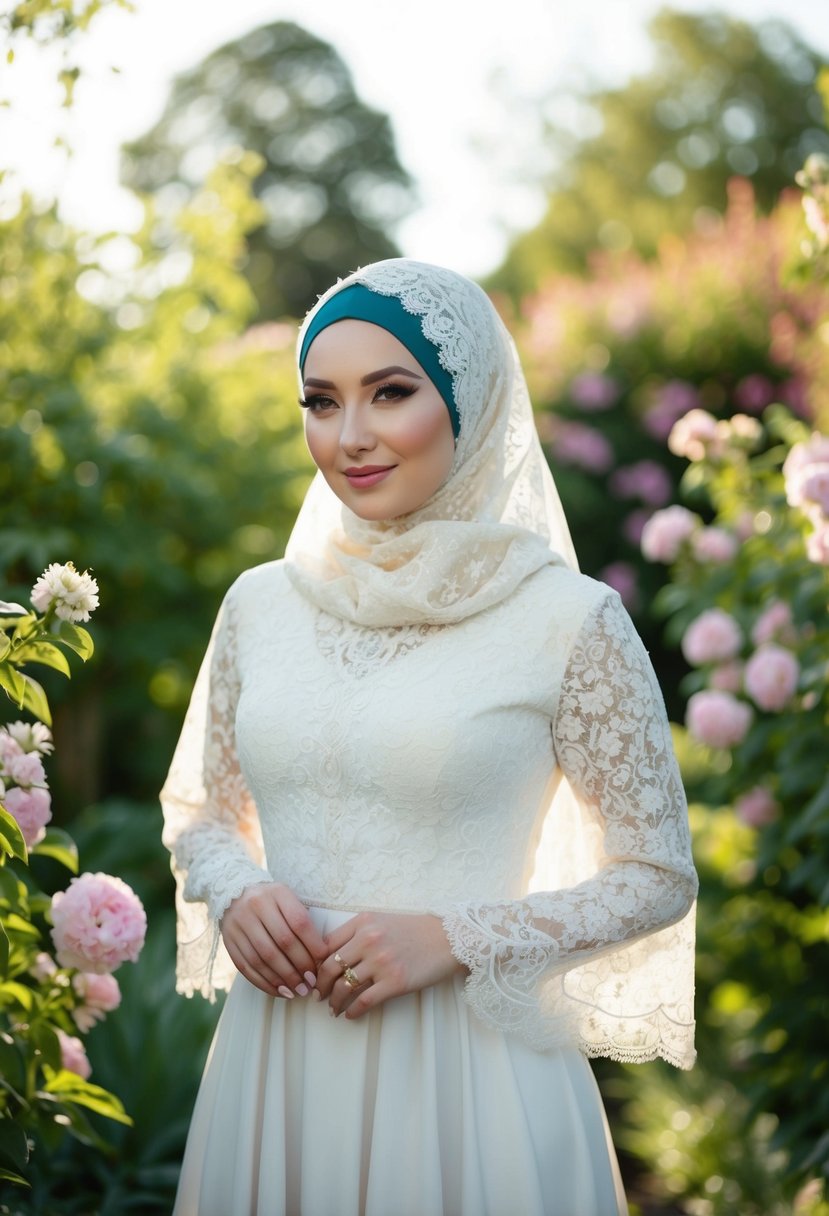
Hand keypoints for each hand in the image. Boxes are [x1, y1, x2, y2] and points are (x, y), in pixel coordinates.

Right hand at [220, 882, 327, 998]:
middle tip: (311, 982)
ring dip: (283, 979)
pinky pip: (246, 967)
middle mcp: (256, 906)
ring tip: (297, 991)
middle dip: (300, 966)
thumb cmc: (271, 900)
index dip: (312, 945)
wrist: (234, 892)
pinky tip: (279, 990)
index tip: (322, 961)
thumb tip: (320, 956)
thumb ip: (301, 920)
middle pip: (282, 942)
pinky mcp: (228, 940)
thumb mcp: (287, 899)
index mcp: (277, 893)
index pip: (299, 922)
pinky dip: (264, 982)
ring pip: (264, 958)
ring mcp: (239, 924)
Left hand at [315, 911, 466, 1019]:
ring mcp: (382, 962)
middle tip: (318, 996)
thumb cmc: (416, 930)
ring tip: (333, 1009)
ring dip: (334, 1002)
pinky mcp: (395, 982)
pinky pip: (364, 1001)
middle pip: (330, 967)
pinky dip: (353, 1011)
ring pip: (344, 986)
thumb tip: (332, 955)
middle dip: (320, 985)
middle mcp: (369, 940)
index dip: (315, 963)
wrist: (449, 938)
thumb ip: (359, 932)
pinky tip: (350, 1015)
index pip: (326, 945)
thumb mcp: (383, 920)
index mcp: (363, 922)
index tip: (314, 974)